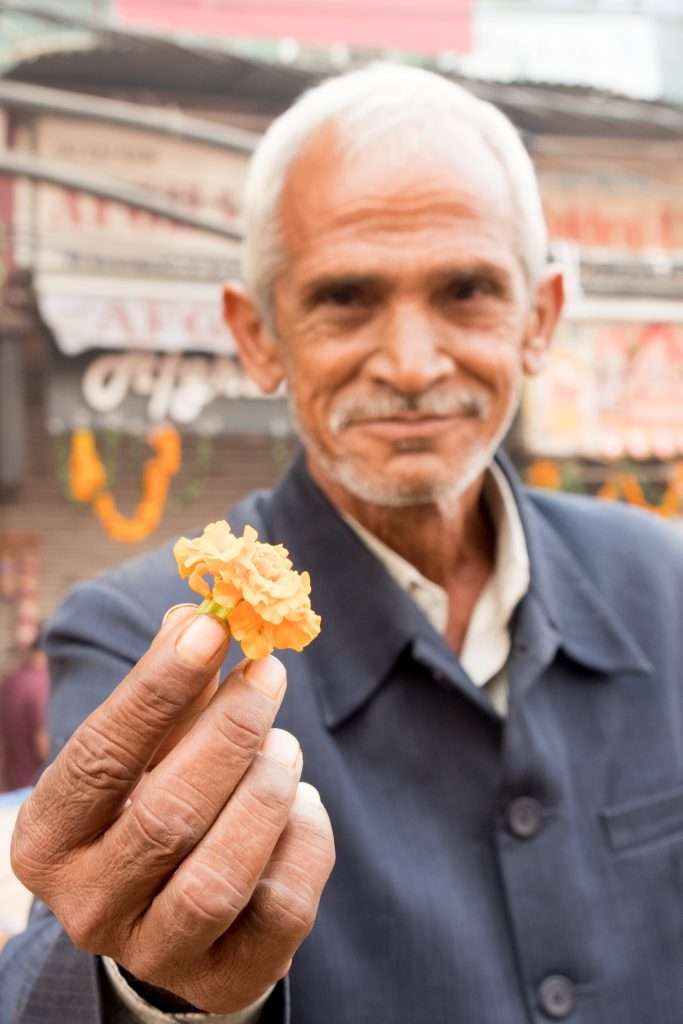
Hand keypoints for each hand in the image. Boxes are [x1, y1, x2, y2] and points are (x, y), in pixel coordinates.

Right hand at [11, 606, 334, 1012]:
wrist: (168, 914)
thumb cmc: (150, 805)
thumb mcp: (144, 750)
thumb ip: (170, 689)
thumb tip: (201, 615)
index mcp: (50, 838)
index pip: (99, 757)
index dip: (158, 688)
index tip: (211, 628)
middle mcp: (88, 905)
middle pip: (166, 816)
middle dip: (230, 733)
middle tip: (267, 676)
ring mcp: (155, 952)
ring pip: (220, 874)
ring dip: (267, 791)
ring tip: (285, 746)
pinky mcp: (223, 980)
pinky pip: (282, 907)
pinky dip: (305, 839)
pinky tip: (301, 803)